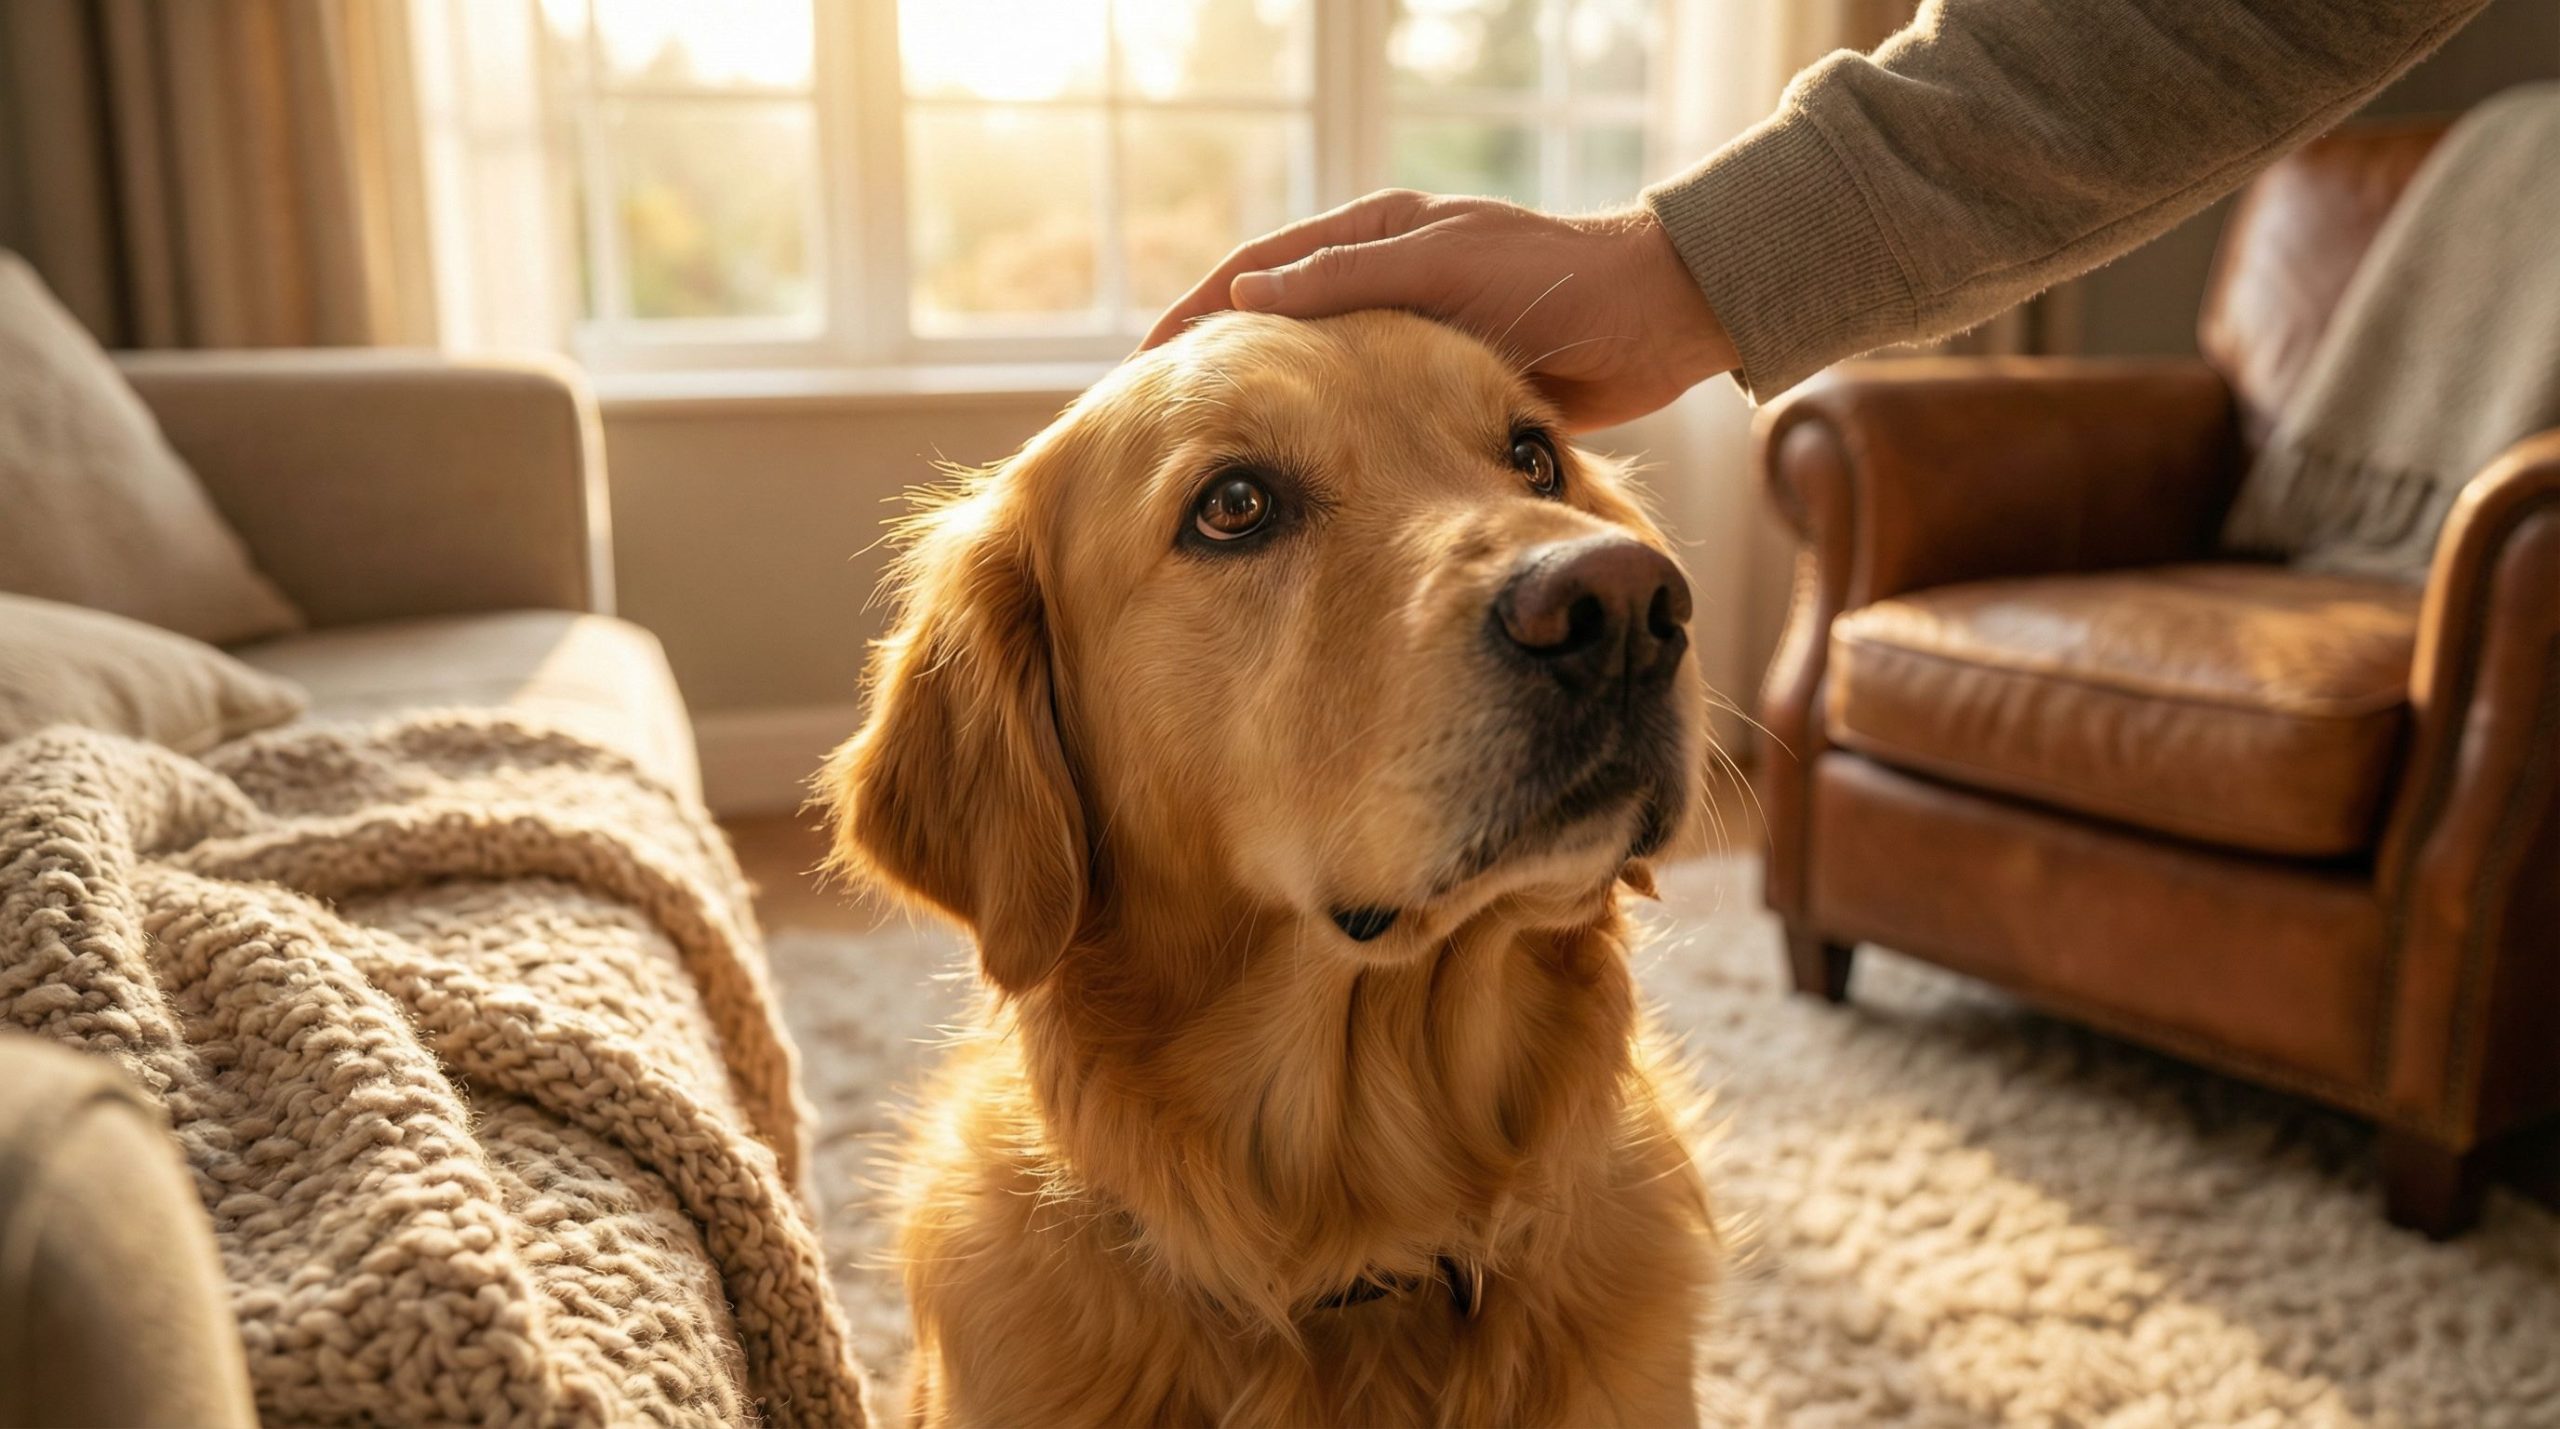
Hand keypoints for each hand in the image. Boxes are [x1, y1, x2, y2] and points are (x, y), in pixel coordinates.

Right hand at [1141, 191, 1736, 430]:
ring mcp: (1409, 331)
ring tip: (1217, 457)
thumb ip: (1350, 277)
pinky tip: (1299, 475)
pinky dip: (1324, 433)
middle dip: (1219, 364)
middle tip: (1164, 417)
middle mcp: (1384, 279)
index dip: (1198, 312)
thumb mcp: (1444, 266)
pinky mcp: (1442, 382)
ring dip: (1269, 407)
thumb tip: (1249, 291)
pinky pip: (1363, 408)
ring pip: (1317, 372)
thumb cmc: (1559, 277)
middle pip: (1276, 324)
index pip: (1258, 270)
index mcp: (1375, 235)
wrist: (1657, 318)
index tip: (1148, 360)